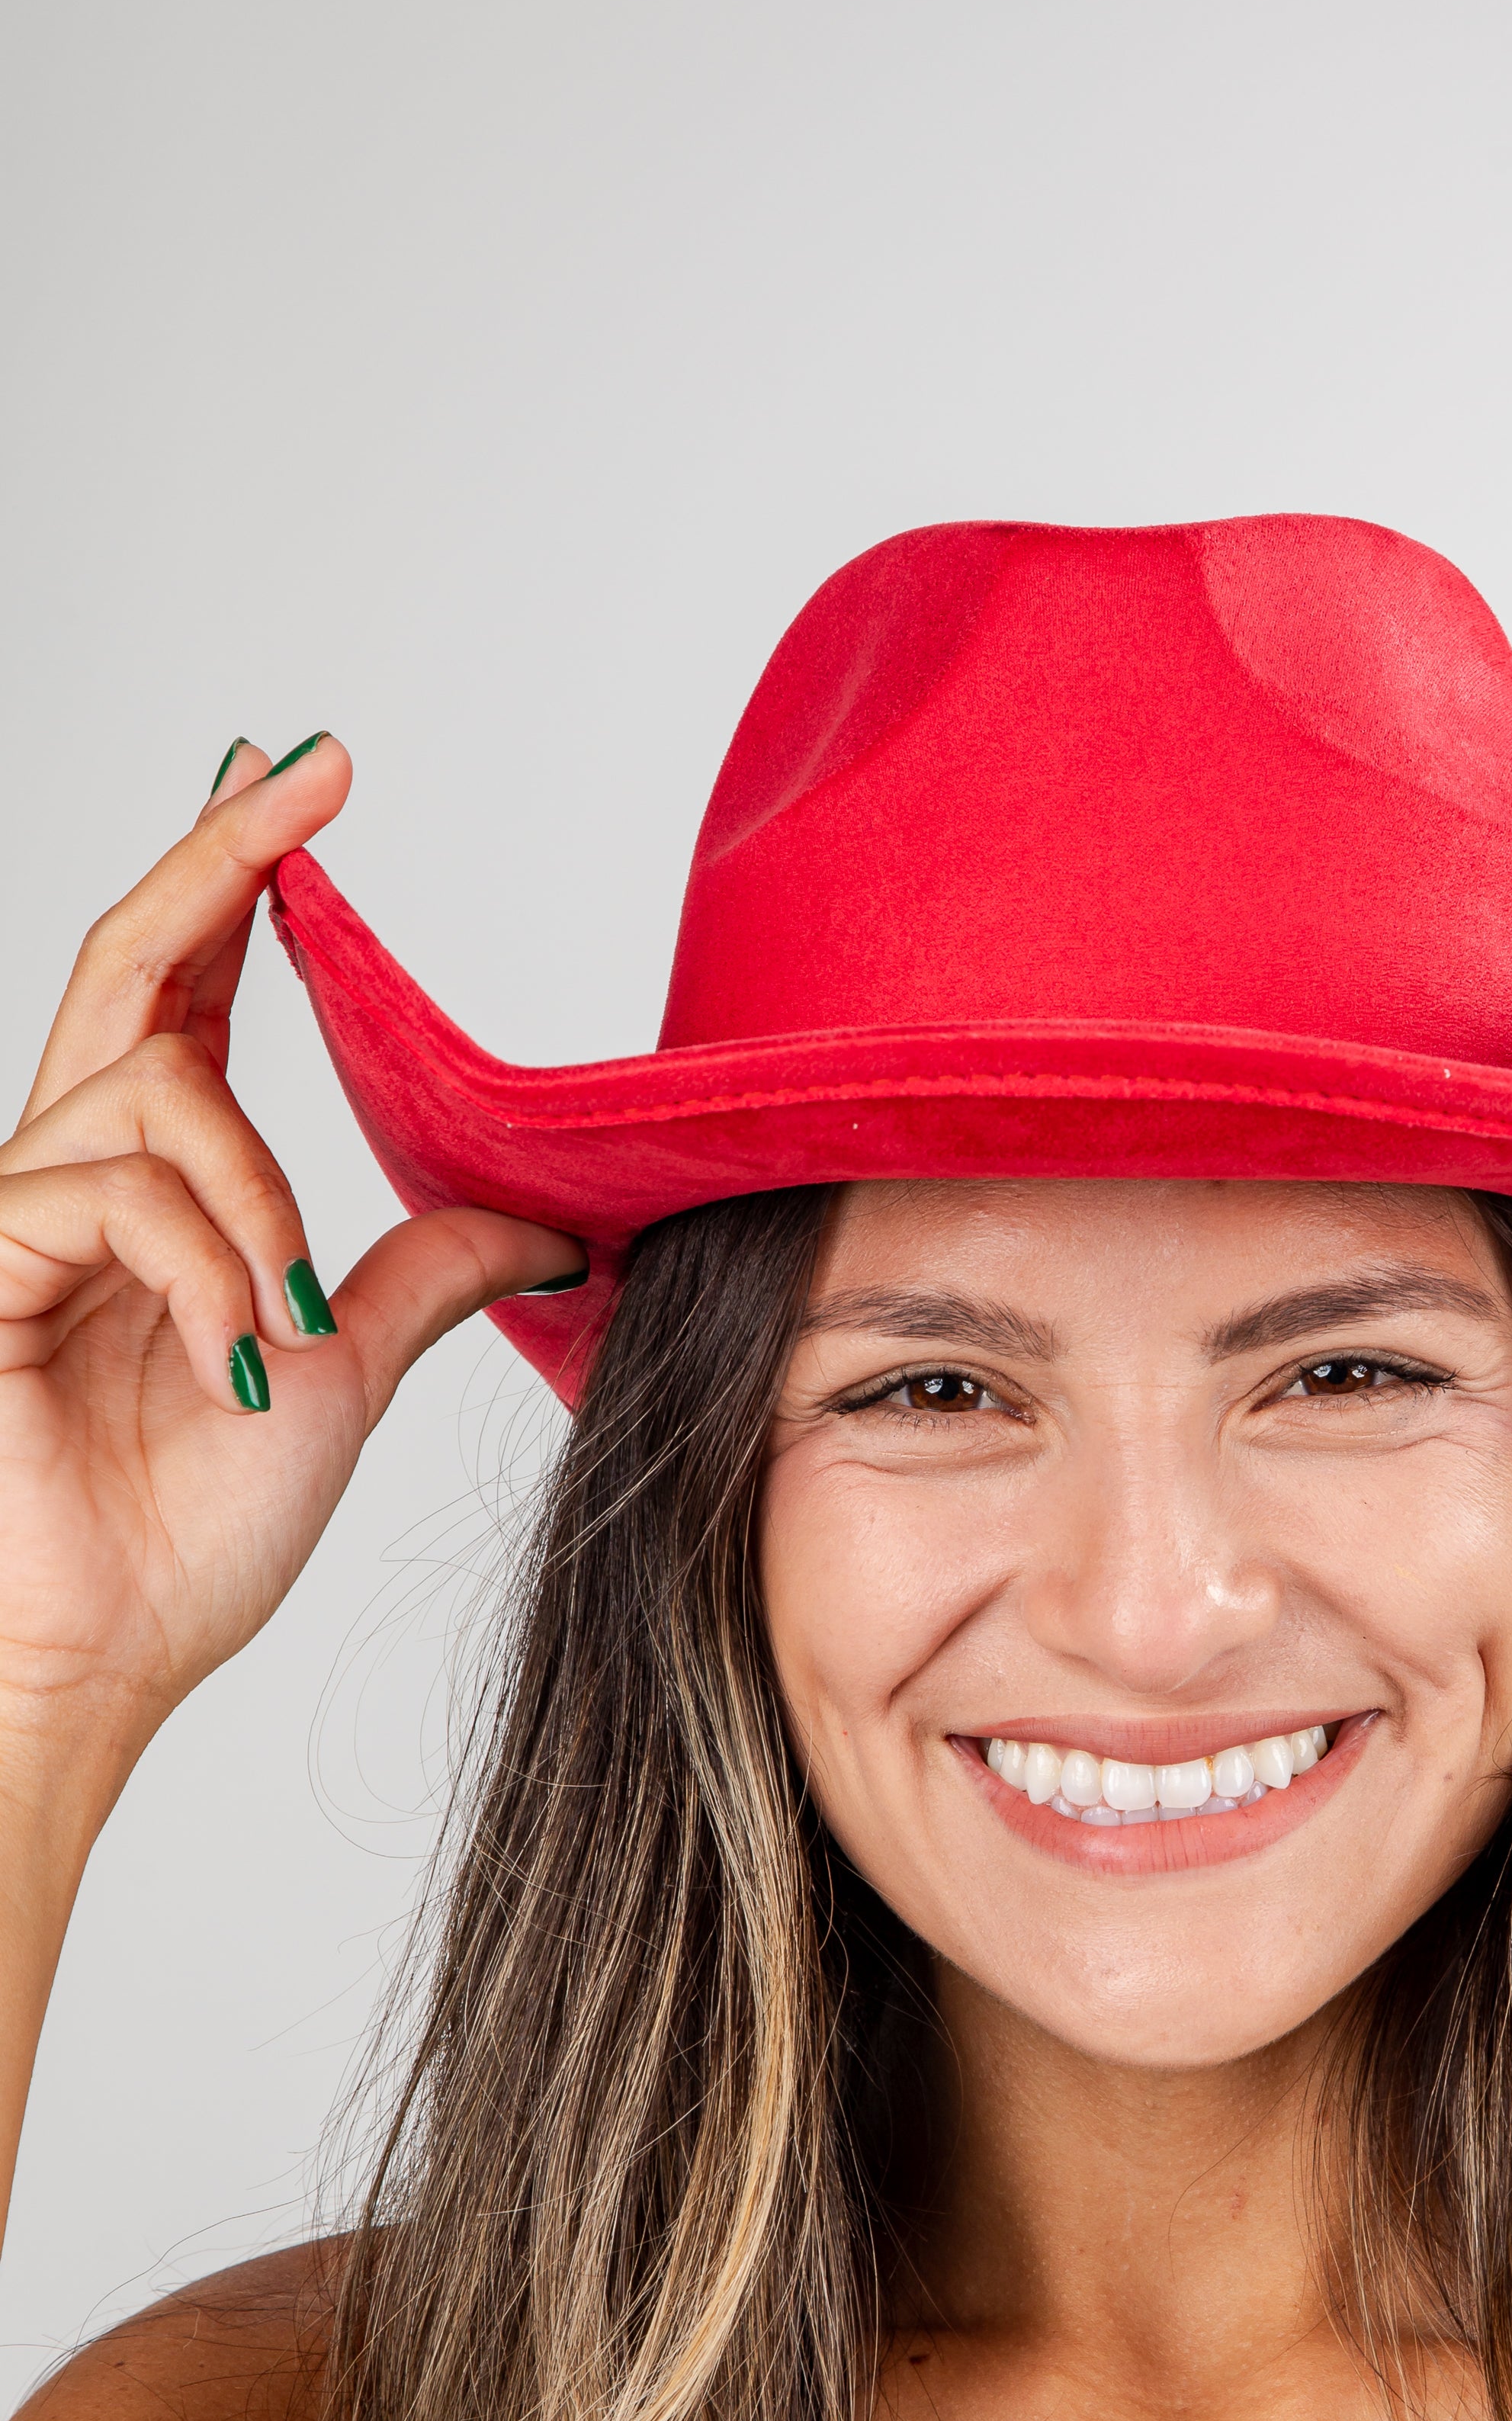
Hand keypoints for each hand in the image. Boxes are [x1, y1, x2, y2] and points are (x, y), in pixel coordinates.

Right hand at [0, 736, 580, 1789]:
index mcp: (154, 1187)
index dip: (238, 879)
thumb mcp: (340, 1369)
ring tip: (279, 1329)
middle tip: (308, 770)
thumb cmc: (186, 1531)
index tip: (306, 780)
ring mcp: (16, 1210)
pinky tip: (232, 1354)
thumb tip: (549, 1225)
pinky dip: (206, 1264)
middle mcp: (73, 1173)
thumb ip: (421, 1275)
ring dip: (257, 1205)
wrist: (104, 1651)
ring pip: (160, 1092)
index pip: (189, 990)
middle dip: (221, 852)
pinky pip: (115, 1189)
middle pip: (132, 959)